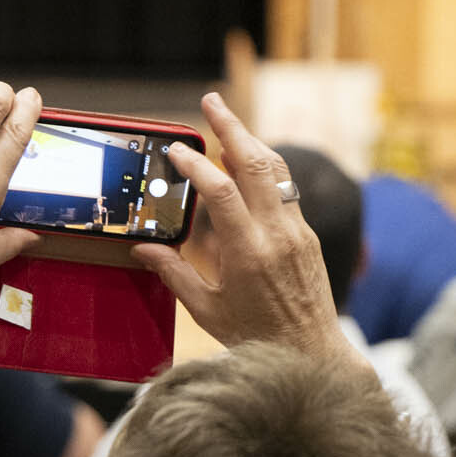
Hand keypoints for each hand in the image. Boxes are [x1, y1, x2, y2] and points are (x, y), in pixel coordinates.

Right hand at [131, 93, 361, 366]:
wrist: (312, 354)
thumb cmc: (256, 338)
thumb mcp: (206, 310)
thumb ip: (174, 274)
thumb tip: (143, 249)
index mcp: (248, 253)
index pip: (221, 191)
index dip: (196, 164)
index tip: (175, 150)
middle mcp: (277, 235)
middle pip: (256, 164)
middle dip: (231, 127)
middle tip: (209, 102)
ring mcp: (296, 231)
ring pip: (277, 170)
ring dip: (251, 141)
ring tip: (226, 124)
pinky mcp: (306, 234)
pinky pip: (285, 188)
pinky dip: (265, 167)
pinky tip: (247, 162)